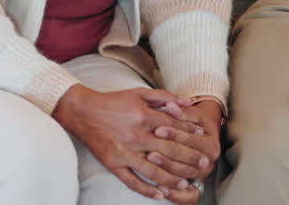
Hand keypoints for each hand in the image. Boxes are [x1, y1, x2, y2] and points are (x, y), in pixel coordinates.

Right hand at [53, 85, 210, 200]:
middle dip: (189, 158)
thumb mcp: (139, 94)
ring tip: (186, 183)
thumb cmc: (113, 101)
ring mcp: (125, 153)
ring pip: (153, 170)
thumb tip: (187, 102)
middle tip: (204, 164)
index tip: (204, 138)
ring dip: (171, 178)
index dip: (190, 133)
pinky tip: (159, 195)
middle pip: (169, 151)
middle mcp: (137, 137)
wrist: (83, 112)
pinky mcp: (113, 164)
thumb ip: (165, 97)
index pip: (174, 128)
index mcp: (144, 117)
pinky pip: (131, 181)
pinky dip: (145, 189)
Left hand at [149, 99, 223, 203]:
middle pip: (187, 161)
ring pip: (183, 176)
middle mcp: (210, 161)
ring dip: (166, 170)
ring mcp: (202, 174)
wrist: (206, 130)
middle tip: (150, 148)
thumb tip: (170, 105)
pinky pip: (187, 196)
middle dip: (167, 154)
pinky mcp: (196, 184)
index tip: (158, 129)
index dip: (174, 134)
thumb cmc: (198, 121)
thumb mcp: (193, 113)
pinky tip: (159, 187)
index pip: (191, 141)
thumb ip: (181, 111)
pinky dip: (174, 194)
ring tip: (151, 162)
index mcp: (211, 145)